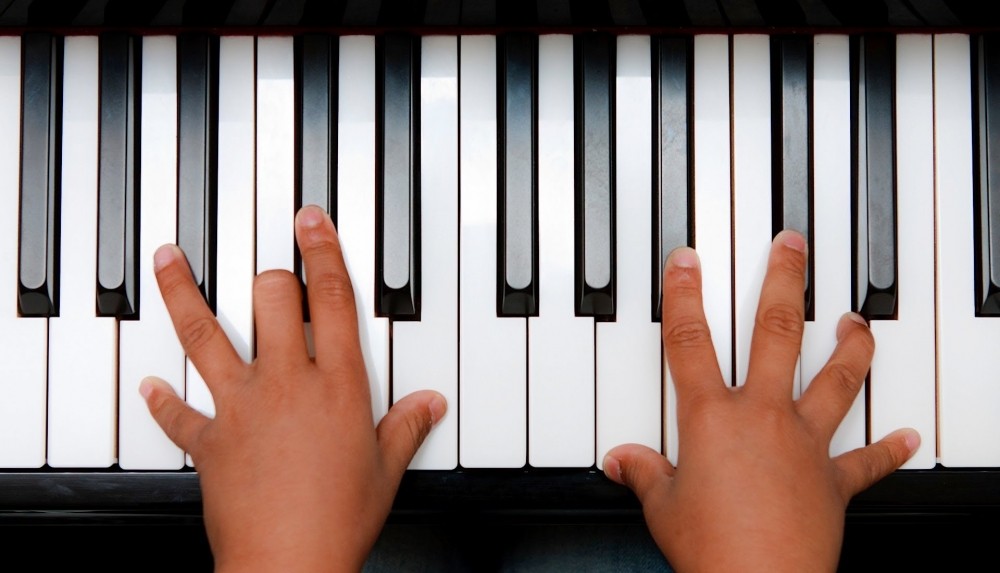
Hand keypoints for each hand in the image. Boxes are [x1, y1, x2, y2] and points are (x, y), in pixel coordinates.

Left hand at [139, 205, 445, 571]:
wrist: (289, 563)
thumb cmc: (339, 520)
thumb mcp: (385, 470)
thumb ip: (406, 428)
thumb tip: (431, 405)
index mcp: (336, 385)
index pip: (331, 300)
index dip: (321, 252)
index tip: (308, 220)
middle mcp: (286, 383)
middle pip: (269, 301)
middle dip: (270, 275)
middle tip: (270, 266)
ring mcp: (241, 407)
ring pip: (204, 335)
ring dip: (182, 294)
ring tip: (169, 261)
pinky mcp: (209, 441)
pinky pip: (178, 413)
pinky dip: (160, 400)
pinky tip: (149, 385)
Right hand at [603, 231, 918, 570]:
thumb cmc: (712, 549)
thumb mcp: (663, 508)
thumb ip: (644, 474)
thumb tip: (621, 462)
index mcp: (711, 419)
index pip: (691, 341)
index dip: (685, 295)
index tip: (688, 260)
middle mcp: (763, 417)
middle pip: (776, 335)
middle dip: (784, 283)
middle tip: (793, 247)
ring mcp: (804, 444)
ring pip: (835, 381)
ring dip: (850, 347)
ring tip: (857, 322)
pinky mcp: (833, 480)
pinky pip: (868, 460)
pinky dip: (890, 449)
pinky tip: (909, 437)